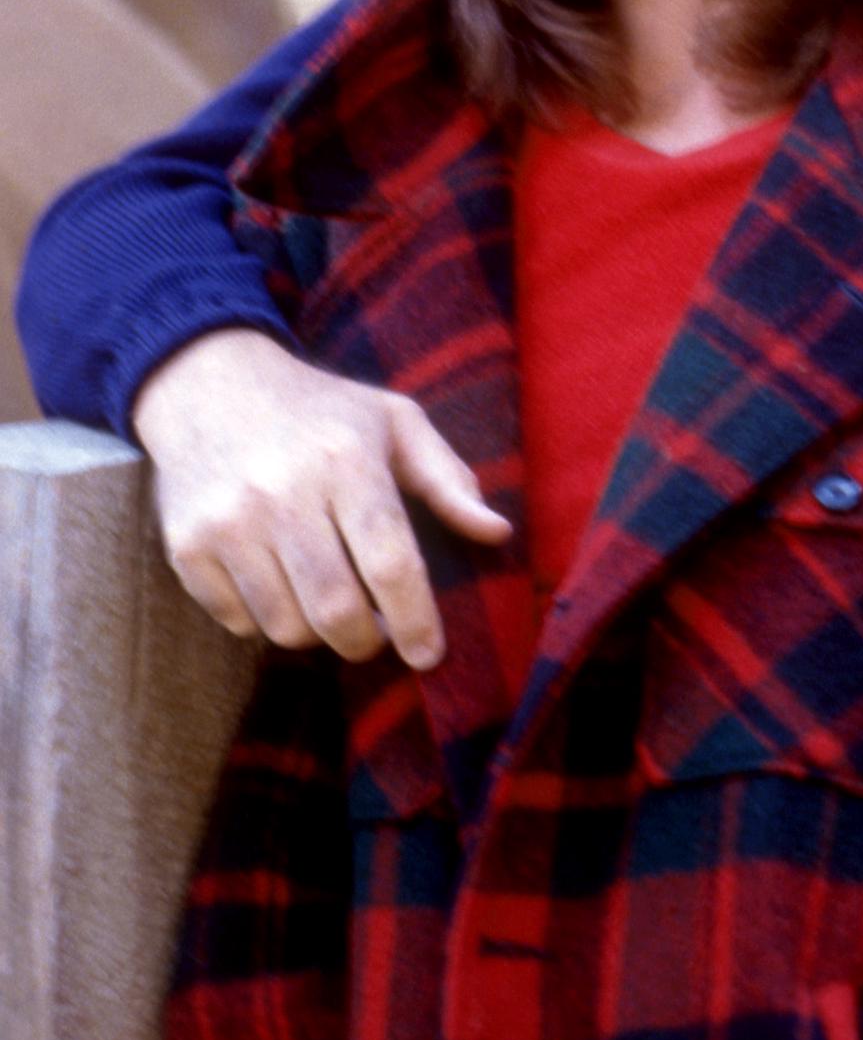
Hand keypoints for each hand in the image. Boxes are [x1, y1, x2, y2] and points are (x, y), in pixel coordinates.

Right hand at [131, 327, 511, 666]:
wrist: (208, 384)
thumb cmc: (320, 410)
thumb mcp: (394, 422)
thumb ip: (449, 478)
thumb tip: (497, 532)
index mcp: (347, 461)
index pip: (390, 563)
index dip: (416, 620)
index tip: (430, 654)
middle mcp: (283, 493)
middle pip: (336, 611)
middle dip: (368, 642)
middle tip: (378, 635)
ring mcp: (228, 523)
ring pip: (286, 626)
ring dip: (318, 635)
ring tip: (330, 604)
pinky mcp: (187, 545)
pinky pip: (239, 622)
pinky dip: (267, 622)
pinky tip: (281, 587)